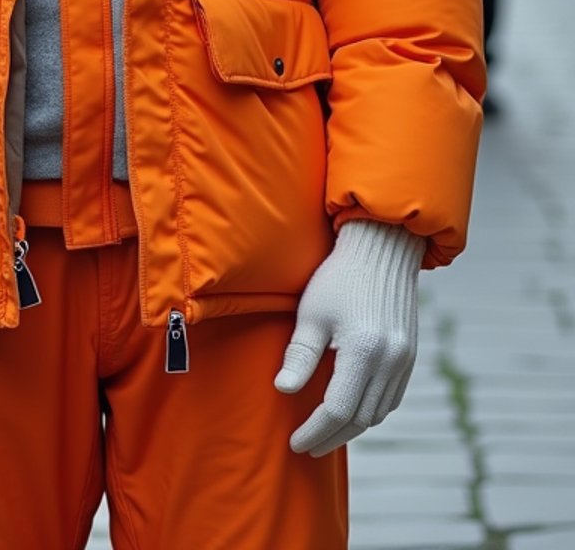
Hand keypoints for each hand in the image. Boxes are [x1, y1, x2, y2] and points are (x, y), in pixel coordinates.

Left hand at [274, 220, 423, 456]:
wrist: (381, 248)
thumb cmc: (339, 276)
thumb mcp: (312, 312)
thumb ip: (300, 354)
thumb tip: (284, 390)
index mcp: (364, 350)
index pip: (336, 409)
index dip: (314, 430)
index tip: (295, 442)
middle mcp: (390, 360)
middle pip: (359, 419)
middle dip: (331, 437)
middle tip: (308, 446)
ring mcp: (404, 359)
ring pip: (378, 413)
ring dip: (351, 428)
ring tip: (326, 433)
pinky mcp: (410, 354)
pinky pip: (391, 398)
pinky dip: (370, 411)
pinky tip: (352, 411)